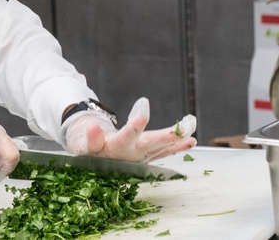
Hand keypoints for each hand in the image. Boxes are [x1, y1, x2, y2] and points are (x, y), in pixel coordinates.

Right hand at [62, 97, 196, 162]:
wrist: (97, 162)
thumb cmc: (90, 149)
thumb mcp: (86, 144)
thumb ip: (92, 138)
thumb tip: (93, 126)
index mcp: (115, 149)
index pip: (125, 138)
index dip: (133, 128)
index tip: (143, 115)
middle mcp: (132, 154)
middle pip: (150, 144)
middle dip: (167, 136)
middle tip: (184, 128)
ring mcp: (142, 156)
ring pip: (161, 147)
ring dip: (177, 140)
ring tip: (192, 130)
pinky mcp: (148, 156)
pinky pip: (165, 152)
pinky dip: (178, 147)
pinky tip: (191, 141)